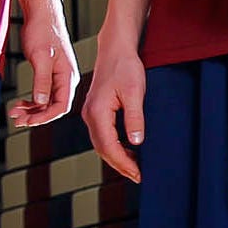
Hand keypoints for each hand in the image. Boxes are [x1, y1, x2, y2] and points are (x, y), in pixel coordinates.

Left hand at [10, 4, 79, 128]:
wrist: (41, 14)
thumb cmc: (43, 30)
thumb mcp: (41, 57)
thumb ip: (42, 81)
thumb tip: (40, 102)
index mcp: (68, 76)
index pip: (61, 106)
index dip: (45, 117)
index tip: (28, 121)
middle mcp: (65, 78)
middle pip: (53, 107)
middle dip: (35, 116)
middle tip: (17, 120)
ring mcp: (57, 76)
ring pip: (46, 101)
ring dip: (31, 110)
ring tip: (15, 112)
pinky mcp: (49, 72)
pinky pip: (42, 93)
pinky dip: (31, 101)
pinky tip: (21, 103)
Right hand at [86, 38, 146, 179]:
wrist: (115, 50)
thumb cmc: (126, 67)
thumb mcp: (135, 91)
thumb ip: (134, 117)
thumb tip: (136, 142)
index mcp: (97, 112)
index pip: (109, 146)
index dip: (124, 163)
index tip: (138, 174)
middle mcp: (89, 115)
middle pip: (102, 149)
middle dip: (120, 165)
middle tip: (138, 177)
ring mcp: (90, 113)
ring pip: (101, 144)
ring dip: (117, 157)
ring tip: (135, 168)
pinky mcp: (95, 111)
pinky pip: (102, 135)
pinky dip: (114, 147)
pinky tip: (128, 151)